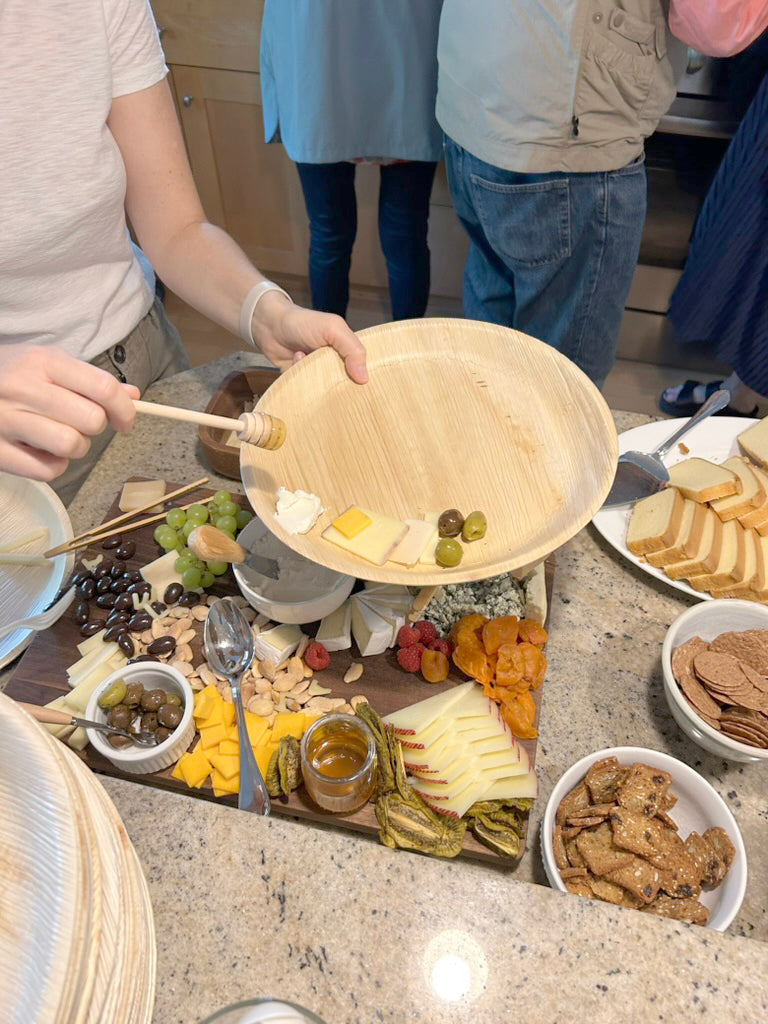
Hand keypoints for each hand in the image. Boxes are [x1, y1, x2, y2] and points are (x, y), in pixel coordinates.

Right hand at [0, 345, 138, 480]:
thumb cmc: (9, 375)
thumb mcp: (46, 363)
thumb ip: (89, 379)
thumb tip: (133, 395)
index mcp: (42, 361)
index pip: (103, 388)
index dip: (125, 409)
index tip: (125, 421)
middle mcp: (23, 388)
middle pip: (92, 420)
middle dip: (95, 427)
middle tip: (80, 424)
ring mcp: (5, 420)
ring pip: (72, 445)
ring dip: (76, 448)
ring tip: (59, 437)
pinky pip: (48, 471)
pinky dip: (53, 466)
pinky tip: (40, 451)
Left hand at [252, 292, 367, 383]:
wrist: (269, 326)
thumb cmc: (303, 323)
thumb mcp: (333, 328)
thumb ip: (351, 348)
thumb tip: (364, 378)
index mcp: (347, 353)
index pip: (363, 372)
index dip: (365, 381)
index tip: (366, 390)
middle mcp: (334, 365)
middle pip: (345, 386)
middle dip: (340, 387)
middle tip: (332, 381)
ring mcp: (317, 375)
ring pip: (325, 392)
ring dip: (316, 382)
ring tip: (308, 363)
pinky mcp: (301, 382)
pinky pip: (306, 394)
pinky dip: (301, 383)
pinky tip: (295, 364)